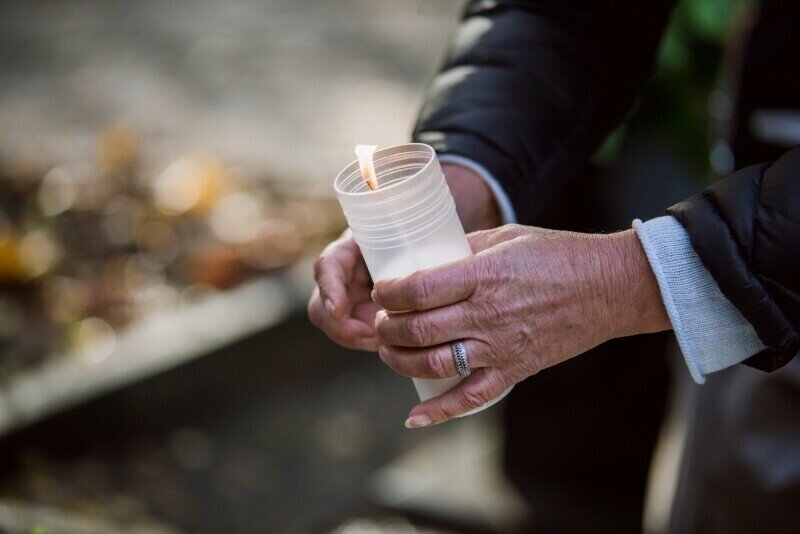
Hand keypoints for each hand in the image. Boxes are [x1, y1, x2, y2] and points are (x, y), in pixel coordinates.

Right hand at [308, 163, 500, 349]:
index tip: (339, 308)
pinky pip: (361, 337)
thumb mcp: (412, 220)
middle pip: (323, 308)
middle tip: (372, 336)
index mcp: (350, 248)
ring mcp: (353, 299)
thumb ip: (415, 223)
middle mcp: (345, 275)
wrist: (426, 238)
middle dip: (342, 327)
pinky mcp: (367, 317)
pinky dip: (374, 343)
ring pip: (339, 327)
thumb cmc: (418, 226)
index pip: (326, 267)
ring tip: (389, 342)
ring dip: (360, 338)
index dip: (328, 288)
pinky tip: (396, 347)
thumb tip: (437, 230)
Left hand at [371, 225, 669, 426]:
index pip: (418, 291)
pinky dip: (439, 412)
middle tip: (379, 320)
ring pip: (434, 364)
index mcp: (483, 276)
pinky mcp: (514, 371)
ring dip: (399, 360)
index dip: (389, 293)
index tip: (381, 291)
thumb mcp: (508, 237)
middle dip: (386, 327)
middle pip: (418, 329)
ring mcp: (500, 348)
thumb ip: (465, 247)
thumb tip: (428, 255)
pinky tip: (413, 417)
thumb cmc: (559, 255)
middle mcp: (487, 315)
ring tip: (388, 350)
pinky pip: (471, 398)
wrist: (609, 288)